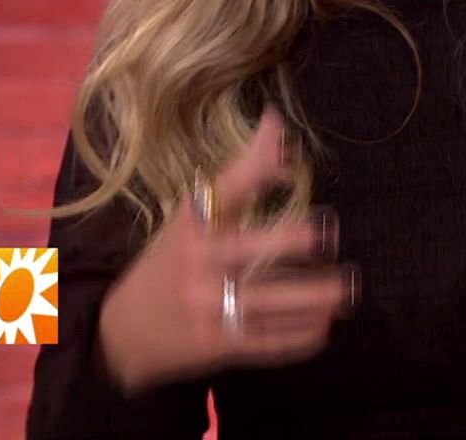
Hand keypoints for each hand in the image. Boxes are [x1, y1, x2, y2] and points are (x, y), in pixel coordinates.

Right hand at [97, 109, 356, 392]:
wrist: (120, 335)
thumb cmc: (169, 262)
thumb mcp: (193, 216)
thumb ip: (241, 174)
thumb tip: (277, 120)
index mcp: (192, 225)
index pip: (225, 189)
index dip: (256, 168)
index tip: (289, 155)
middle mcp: (197, 262)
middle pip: (247, 248)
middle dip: (289, 241)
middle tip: (329, 234)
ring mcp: (207, 307)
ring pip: (266, 301)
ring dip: (311, 297)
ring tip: (346, 290)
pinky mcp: (217, 345)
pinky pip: (265, 342)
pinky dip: (298, 336)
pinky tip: (324, 328)